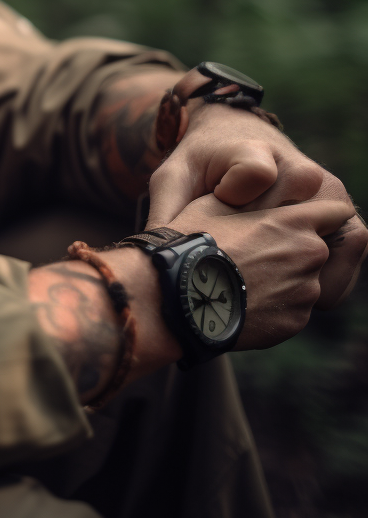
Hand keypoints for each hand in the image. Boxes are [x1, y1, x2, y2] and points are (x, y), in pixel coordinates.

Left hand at [148, 104, 366, 308]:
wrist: (238, 144)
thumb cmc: (203, 166)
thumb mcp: (175, 177)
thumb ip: (167, 208)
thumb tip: (154, 255)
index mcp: (254, 152)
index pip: (254, 174)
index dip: (230, 199)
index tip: (216, 203)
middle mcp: (301, 170)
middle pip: (297, 220)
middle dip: (266, 250)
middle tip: (241, 262)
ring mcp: (330, 193)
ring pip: (334, 243)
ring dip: (303, 271)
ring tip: (265, 283)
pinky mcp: (345, 217)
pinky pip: (348, 254)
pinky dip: (325, 278)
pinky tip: (289, 287)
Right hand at [167, 191, 361, 347]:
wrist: (180, 294)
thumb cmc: (192, 242)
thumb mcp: (213, 204)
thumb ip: (249, 199)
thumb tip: (255, 196)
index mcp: (294, 222)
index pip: (337, 211)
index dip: (322, 213)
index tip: (301, 217)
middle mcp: (310, 255)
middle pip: (317, 248)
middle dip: (295, 248)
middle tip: (256, 252)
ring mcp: (305, 291)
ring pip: (304, 279)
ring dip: (284, 278)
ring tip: (244, 279)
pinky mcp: (295, 321)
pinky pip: (292, 308)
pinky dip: (274, 304)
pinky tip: (243, 299)